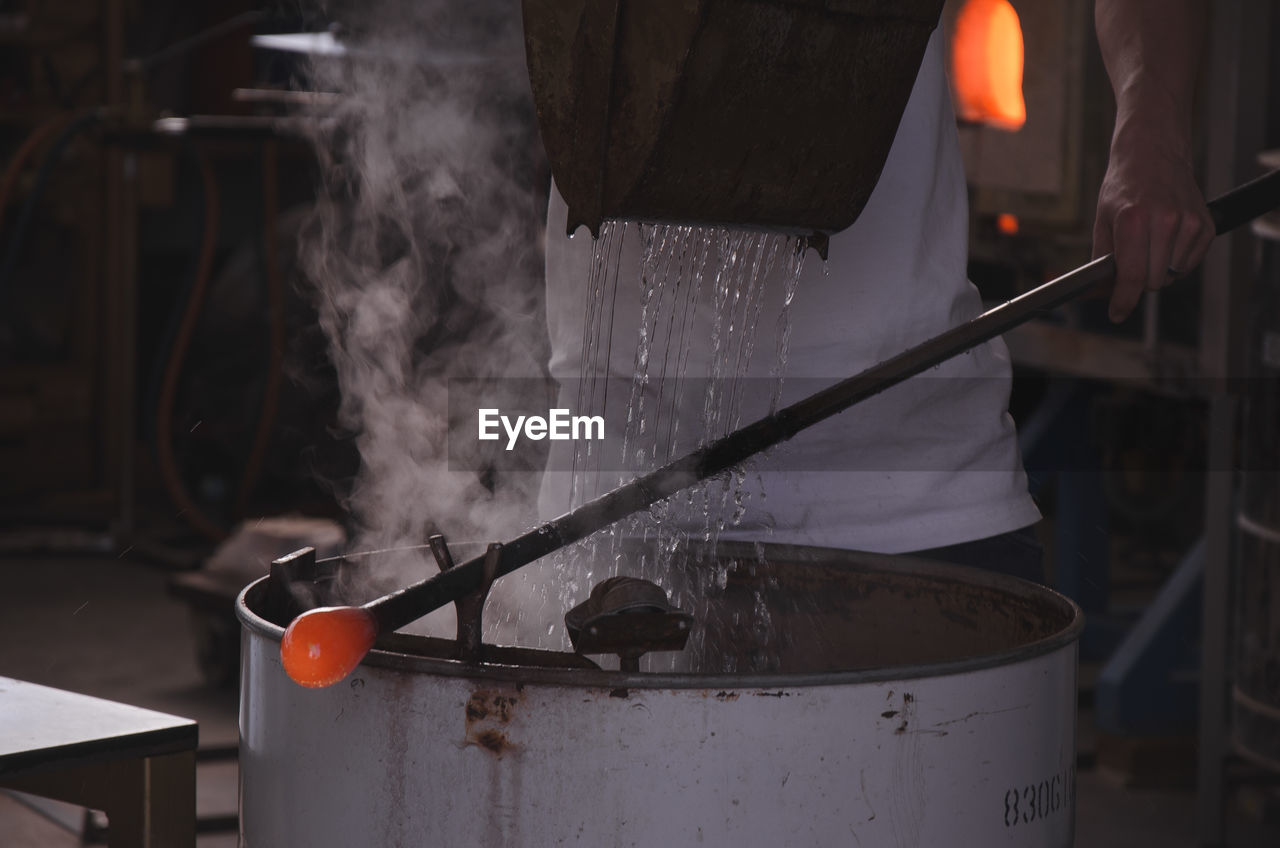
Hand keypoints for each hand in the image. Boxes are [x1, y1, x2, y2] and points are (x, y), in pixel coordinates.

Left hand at [1092, 122, 1213, 322]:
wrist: (1153, 153)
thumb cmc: (1124, 186)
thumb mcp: (1102, 221)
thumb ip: (1100, 261)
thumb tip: (1097, 294)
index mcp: (1134, 220)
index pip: (1133, 277)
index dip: (1123, 301)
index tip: (1117, 313)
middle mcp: (1165, 221)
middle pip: (1153, 282)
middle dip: (1139, 280)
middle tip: (1132, 260)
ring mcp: (1189, 223)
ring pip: (1172, 276)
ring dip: (1159, 270)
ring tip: (1149, 244)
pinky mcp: (1205, 226)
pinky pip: (1189, 265)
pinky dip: (1176, 261)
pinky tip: (1167, 240)